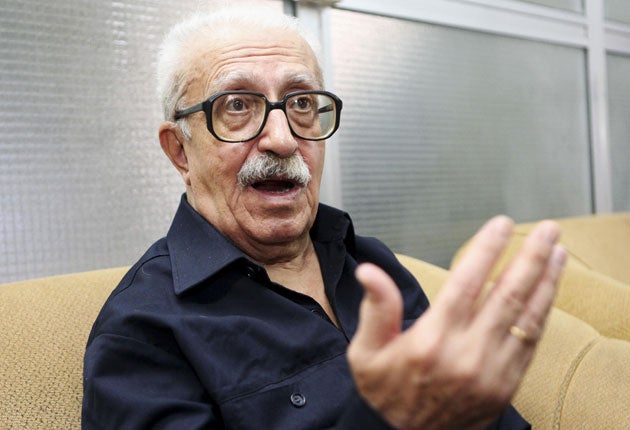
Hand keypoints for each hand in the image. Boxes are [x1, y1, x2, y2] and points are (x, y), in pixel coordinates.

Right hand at [348, 216, 566, 429]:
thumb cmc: (386, 393)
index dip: (486, 248)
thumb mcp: (366, 352)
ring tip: (558, 253)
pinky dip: (543, 312)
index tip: (501, 224)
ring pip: (527, 317)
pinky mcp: (505, 386)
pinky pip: (531, 342)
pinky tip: (548, 292)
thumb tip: (370, 272)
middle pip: (507, 294)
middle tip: (547, 231)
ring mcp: (491, 372)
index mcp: (430, 341)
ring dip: (546, 281)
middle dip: (530, 257)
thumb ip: (376, 309)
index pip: (466, 282)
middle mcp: (466, 355)